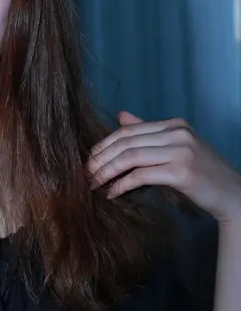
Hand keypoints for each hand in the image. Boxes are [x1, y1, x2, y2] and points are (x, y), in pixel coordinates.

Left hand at [85, 111, 240, 225]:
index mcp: (175, 124)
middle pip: (126, 142)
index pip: (128, 130)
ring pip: (130, 157)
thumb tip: (120, 116)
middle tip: (85, 173)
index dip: (104, 144)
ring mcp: (181, 151)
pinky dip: (122, 185)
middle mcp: (178, 133)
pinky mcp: (181, 172)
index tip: (88, 159)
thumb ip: (148, 133)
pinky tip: (112, 193)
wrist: (232, 194)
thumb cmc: (202, 173)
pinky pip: (140, 176)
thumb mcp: (176, 147)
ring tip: (93, 183)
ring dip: (107, 171)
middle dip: (100, 158)